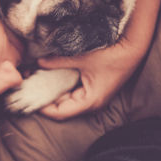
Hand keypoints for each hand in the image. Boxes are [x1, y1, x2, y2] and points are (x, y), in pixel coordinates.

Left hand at [37, 0, 160, 119]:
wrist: (132, 48)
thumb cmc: (112, 55)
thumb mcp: (82, 58)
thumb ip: (58, 61)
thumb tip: (38, 62)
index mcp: (89, 101)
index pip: (60, 112)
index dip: (43, 108)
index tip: (29, 97)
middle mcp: (90, 103)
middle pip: (61, 106)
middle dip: (44, 97)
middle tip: (28, 85)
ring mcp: (91, 96)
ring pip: (65, 99)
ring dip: (51, 91)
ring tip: (35, 80)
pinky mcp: (91, 88)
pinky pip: (71, 91)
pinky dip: (60, 85)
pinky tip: (48, 76)